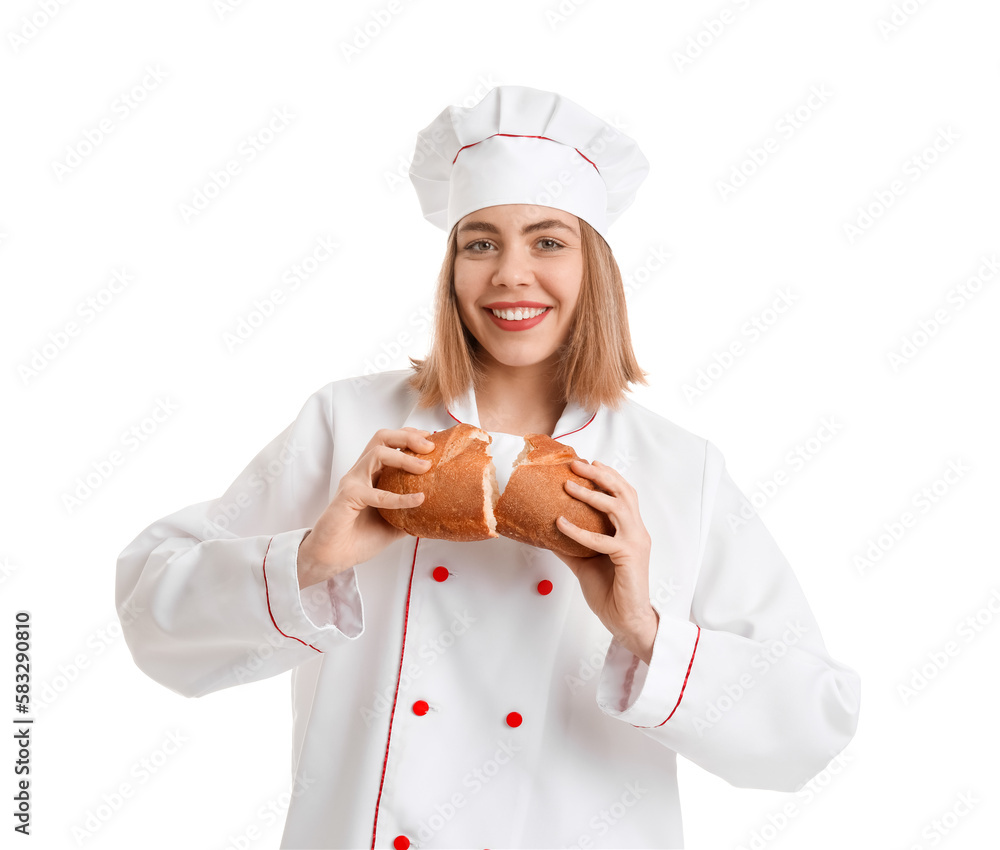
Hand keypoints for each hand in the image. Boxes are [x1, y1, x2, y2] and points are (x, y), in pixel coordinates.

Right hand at [296, 427, 434, 587]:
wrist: (333, 557)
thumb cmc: (358, 539)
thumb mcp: (393, 524)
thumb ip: (410, 514)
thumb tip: (435, 513)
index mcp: (370, 474)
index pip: (387, 443)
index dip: (408, 435)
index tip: (430, 439)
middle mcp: (361, 473)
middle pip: (381, 438)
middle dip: (407, 436)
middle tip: (430, 446)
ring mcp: (353, 482)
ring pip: (377, 454)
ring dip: (405, 458)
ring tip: (426, 467)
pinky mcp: (348, 497)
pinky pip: (376, 493)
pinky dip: (399, 497)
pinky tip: (417, 500)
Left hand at [554, 459, 658, 663]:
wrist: (626, 621)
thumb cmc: (610, 592)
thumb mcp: (584, 564)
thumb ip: (570, 547)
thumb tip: (546, 534)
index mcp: (631, 530)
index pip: (624, 494)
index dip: (608, 476)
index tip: (589, 462)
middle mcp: (637, 532)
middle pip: (623, 492)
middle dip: (600, 475)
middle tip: (577, 464)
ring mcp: (635, 543)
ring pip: (617, 508)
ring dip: (592, 494)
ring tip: (569, 485)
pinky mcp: (628, 557)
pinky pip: (601, 540)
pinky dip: (579, 531)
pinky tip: (560, 523)